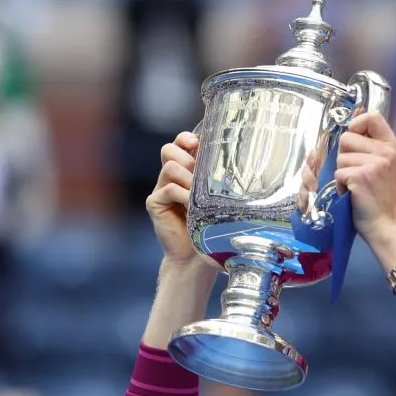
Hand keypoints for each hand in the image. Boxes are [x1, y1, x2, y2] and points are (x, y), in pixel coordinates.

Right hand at [147, 132, 218, 270]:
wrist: (196, 256)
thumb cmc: (213, 226)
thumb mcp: (219, 199)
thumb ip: (219, 180)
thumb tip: (241, 161)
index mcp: (185, 171)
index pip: (180, 143)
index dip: (187, 139)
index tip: (198, 143)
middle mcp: (170, 177)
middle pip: (169, 150)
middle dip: (186, 156)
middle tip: (199, 173)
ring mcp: (161, 189)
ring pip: (170, 166)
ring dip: (188, 177)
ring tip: (198, 194)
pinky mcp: (155, 203)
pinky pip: (167, 189)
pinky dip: (182, 195)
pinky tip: (191, 207)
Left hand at [333, 112, 395, 246]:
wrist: (387, 226)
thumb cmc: (382, 199)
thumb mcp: (385, 167)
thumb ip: (372, 148)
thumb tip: (349, 131)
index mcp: (391, 146)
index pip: (372, 116)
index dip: (357, 124)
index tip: (355, 139)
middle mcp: (385, 152)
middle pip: (347, 137)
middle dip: (344, 156)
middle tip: (356, 174)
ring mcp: (374, 164)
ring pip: (340, 157)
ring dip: (342, 174)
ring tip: (355, 187)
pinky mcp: (360, 177)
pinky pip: (338, 173)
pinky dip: (339, 186)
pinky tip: (352, 194)